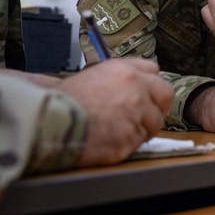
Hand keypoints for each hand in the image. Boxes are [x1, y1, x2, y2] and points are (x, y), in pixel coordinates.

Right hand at [57, 59, 172, 166]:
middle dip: (159, 106)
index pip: (154, 71)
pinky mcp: (130, 138)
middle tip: (148, 116)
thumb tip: (131, 86)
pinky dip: (127, 144)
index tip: (148, 94)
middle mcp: (135, 89)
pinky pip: (138, 142)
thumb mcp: (91, 76)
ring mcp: (135, 114)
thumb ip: (117, 79)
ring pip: (154, 123)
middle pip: (165, 94)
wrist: (49, 122)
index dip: (151, 84)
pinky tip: (109, 141)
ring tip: (118, 131)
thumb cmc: (63, 101)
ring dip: (142, 128)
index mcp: (125, 71)